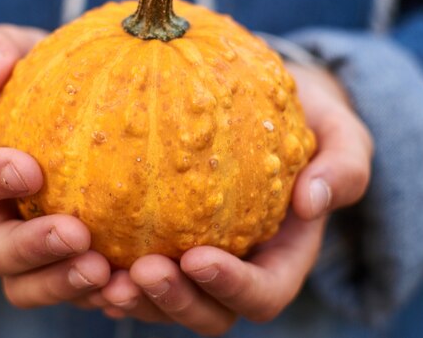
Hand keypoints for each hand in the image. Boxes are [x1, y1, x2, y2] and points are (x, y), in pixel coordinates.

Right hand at [0, 25, 110, 307]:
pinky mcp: (65, 262)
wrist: (61, 112)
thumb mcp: (8, 51)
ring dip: (64, 284)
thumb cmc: (29, 80)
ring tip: (108, 272)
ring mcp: (27, 249)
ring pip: (28, 286)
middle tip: (76, 233)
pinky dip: (100, 294)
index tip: (30, 168)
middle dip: (28, 249)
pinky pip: (75, 290)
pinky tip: (135, 283)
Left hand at [90, 63, 372, 335]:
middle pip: (208, 313)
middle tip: (137, 271)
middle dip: (173, 301)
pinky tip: (78, 242)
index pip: (263, 294)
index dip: (231, 287)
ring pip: (162, 301)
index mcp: (280, 259)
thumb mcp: (341, 136)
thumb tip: (313, 200)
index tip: (196, 257)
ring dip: (131, 296)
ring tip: (96, 270)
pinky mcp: (162, 239)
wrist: (266, 110)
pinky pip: (131, 265)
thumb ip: (343, 167)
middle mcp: (237, 270)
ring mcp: (197, 260)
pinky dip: (107, 266)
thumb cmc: (309, 124)